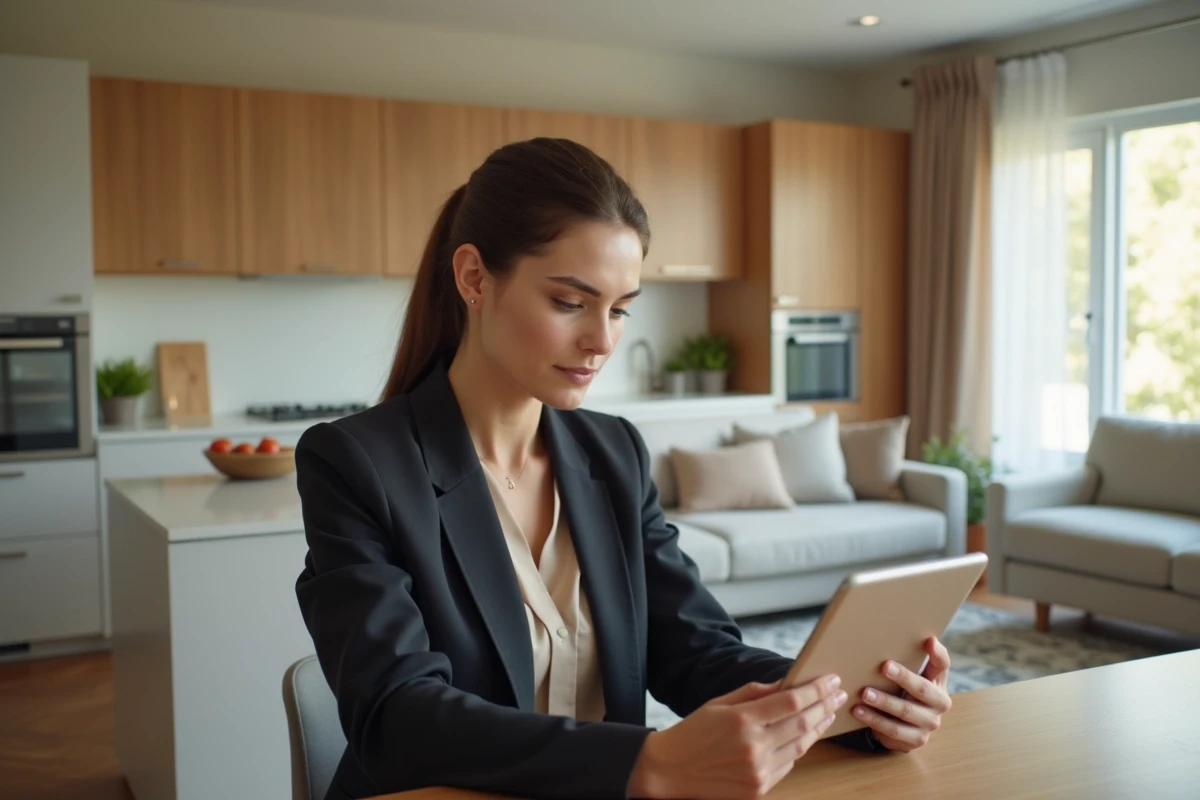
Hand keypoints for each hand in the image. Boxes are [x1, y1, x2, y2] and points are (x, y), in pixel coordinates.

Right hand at [628, 674, 848, 798]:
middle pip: (803, 723)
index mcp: (742, 720)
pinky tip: (807, 734)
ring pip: (801, 745)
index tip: (831, 679)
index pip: (792, 701)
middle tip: (839, 693)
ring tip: (828, 712)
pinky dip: (800, 747)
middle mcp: (753, 747)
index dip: (816, 689)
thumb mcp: (719, 703)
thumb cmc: (693, 732)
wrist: (669, 771)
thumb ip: (755, 693)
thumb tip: (786, 684)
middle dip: (825, 705)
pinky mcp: (759, 789)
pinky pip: (789, 765)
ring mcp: (758, 772)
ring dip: (818, 727)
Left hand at [851, 636, 951, 752]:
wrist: (905, 724)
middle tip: (884, 666)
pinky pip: (894, 731)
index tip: (929, 640)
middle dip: (903, 678)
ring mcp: (929, 724)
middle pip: (923, 690)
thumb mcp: (909, 674)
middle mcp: (940, 703)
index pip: (943, 665)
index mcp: (939, 681)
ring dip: (884, 703)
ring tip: (864, 694)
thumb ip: (907, 657)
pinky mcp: (916, 740)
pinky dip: (875, 721)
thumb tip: (885, 633)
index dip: (938, 654)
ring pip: (906, 713)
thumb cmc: (904, 690)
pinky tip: (859, 712)